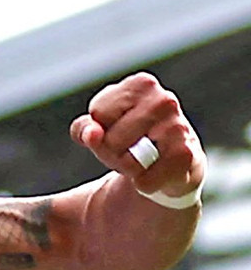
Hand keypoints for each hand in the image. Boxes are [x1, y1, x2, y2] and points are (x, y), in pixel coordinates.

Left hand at [70, 72, 205, 198]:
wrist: (172, 168)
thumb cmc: (130, 142)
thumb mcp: (99, 130)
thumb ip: (84, 129)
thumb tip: (92, 134)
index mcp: (141, 84)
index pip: (98, 114)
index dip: (100, 131)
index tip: (117, 131)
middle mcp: (164, 100)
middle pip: (110, 139)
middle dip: (112, 152)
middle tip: (131, 151)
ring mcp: (178, 127)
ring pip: (126, 160)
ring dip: (128, 169)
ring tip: (144, 161)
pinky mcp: (186, 156)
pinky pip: (145, 180)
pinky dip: (144, 184)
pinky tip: (157, 174)